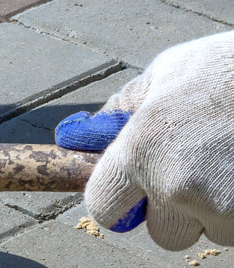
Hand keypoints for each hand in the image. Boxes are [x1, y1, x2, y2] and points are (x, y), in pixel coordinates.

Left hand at [55, 31, 233, 249]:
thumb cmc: (225, 70)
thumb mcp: (163, 75)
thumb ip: (122, 111)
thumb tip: (84, 135)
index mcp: (140, 150)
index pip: (103, 207)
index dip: (116, 200)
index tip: (129, 192)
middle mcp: (175, 184)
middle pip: (162, 232)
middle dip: (175, 211)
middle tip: (194, 172)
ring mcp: (222, 206)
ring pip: (208, 233)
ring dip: (215, 210)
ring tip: (228, 164)